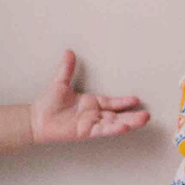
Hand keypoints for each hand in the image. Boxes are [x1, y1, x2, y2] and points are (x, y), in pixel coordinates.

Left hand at [30, 50, 150, 143]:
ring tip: (143, 120)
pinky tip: (124, 127)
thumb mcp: (60, 82)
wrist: (36, 118)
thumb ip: (66, 68)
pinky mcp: (85, 132)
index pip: (111, 102)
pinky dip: (114, 129)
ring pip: (114, 124)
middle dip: (132, 115)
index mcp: (90, 103)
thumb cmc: (48, 104)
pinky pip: (102, 130)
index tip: (136, 99)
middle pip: (117, 115)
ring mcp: (90, 124)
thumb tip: (69, 52)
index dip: (123, 101)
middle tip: (147, 116)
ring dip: (129, 122)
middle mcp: (93, 115)